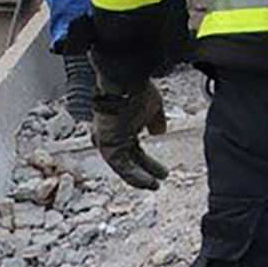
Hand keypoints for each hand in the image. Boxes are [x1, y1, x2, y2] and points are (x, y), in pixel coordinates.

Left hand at [92, 75, 168, 190]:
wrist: (125, 81)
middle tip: (160, 178)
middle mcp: (113, 135)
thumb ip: (155, 120)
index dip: (146, 161)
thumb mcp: (153, 107)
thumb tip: (159, 132)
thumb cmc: (137, 89)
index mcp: (122, 126)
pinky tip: (150, 182)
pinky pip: (122, 167)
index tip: (160, 170)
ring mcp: (108, 141)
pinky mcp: (107, 146)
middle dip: (146, 169)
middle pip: (131, 158)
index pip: (134, 149)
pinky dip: (136, 176)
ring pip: (124, 166)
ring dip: (141, 177)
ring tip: (155, 185)